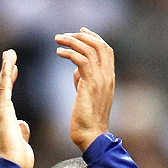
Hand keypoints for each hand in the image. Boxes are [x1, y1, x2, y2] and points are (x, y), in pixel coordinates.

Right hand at [0, 49, 33, 167]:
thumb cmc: (17, 162)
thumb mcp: (22, 144)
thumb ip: (22, 132)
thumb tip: (23, 125)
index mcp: (5, 120)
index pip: (7, 96)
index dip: (10, 81)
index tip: (14, 69)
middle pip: (2, 86)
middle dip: (6, 70)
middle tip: (9, 55)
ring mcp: (0, 112)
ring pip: (1, 84)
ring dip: (6, 67)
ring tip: (9, 53)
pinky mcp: (2, 111)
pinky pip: (4, 88)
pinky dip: (6, 74)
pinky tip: (9, 62)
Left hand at [54, 28, 114, 151]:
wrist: (92, 136)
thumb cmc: (87, 120)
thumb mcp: (87, 96)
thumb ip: (84, 80)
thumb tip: (76, 71)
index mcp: (109, 78)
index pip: (106, 50)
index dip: (94, 38)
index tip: (81, 32)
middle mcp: (108, 77)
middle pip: (100, 45)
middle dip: (82, 36)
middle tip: (65, 35)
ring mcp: (101, 80)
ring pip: (89, 50)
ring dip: (72, 41)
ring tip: (58, 40)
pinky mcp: (90, 85)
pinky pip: (81, 60)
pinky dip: (69, 53)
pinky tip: (59, 53)